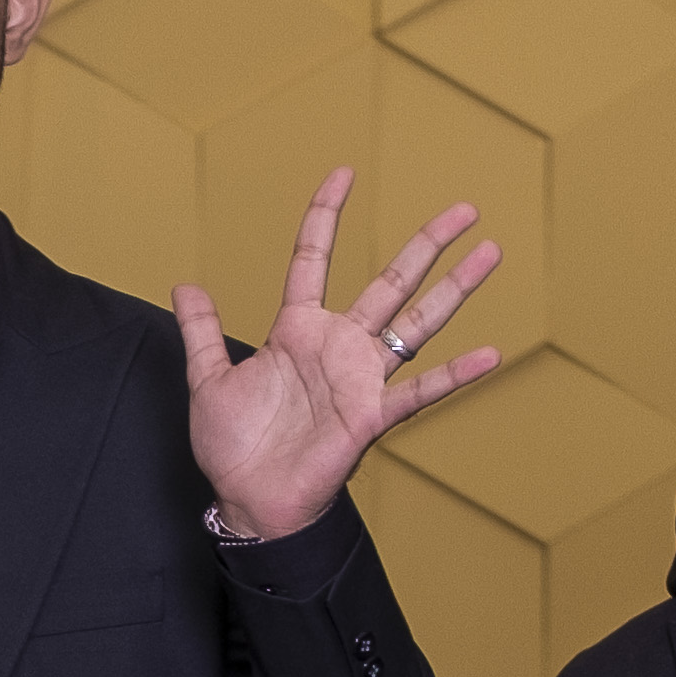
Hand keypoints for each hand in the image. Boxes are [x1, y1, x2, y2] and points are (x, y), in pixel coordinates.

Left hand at [178, 171, 504, 542]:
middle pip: (391, 281)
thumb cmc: (234, 448)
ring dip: (455, 289)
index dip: (326, 216)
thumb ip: (201, 332)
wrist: (249, 503)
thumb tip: (184, 286)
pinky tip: (489, 354)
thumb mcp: (208, 381)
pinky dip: (455, 375)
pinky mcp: (371, 416)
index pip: (313, 259)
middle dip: (428, 244)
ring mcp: (360, 379)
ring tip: (491, 253)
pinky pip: (419, 391)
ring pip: (417, 323)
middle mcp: (337, 347)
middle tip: (465, 209)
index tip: (344, 173)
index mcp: (297, 331)